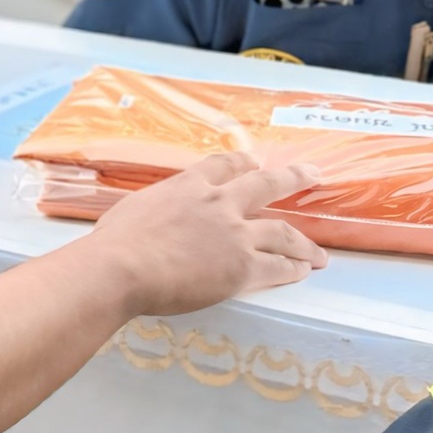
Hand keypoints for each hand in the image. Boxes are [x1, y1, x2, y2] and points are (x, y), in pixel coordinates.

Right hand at [84, 152, 325, 315]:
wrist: (122, 267)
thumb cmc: (114, 242)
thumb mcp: (132, 209)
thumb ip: (151, 210)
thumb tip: (143, 220)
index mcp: (188, 186)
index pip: (223, 165)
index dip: (243, 163)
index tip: (255, 161)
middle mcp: (218, 203)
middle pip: (265, 184)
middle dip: (292, 178)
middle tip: (312, 174)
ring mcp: (235, 234)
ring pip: (282, 231)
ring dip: (304, 242)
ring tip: (318, 253)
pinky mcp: (242, 267)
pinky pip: (278, 266)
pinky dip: (294, 268)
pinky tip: (303, 271)